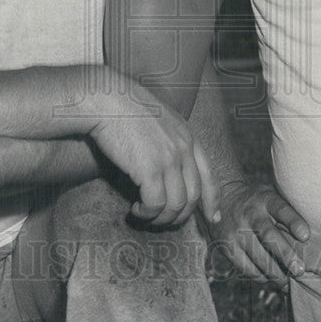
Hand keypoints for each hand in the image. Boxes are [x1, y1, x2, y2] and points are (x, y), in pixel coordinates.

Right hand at [89, 109, 218, 226]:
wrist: (107, 100)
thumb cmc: (125, 108)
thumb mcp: (158, 120)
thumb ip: (169, 140)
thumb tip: (166, 166)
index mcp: (188, 136)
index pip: (209, 175)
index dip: (213, 200)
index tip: (213, 218)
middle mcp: (184, 148)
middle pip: (194, 195)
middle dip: (181, 216)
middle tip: (164, 222)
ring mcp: (169, 159)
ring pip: (176, 205)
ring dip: (161, 218)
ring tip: (145, 215)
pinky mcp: (150, 169)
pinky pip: (156, 204)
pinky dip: (147, 213)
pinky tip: (136, 209)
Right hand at [207, 181, 310, 287]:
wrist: (223, 198)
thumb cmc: (259, 203)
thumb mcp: (272, 197)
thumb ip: (288, 213)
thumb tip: (309, 241)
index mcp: (266, 199)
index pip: (281, 209)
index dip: (294, 222)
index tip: (305, 236)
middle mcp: (250, 213)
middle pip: (269, 236)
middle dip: (286, 255)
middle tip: (299, 271)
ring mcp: (236, 230)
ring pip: (258, 257)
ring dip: (275, 273)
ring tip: (287, 282)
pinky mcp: (227, 246)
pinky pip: (246, 267)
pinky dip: (260, 276)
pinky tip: (270, 279)